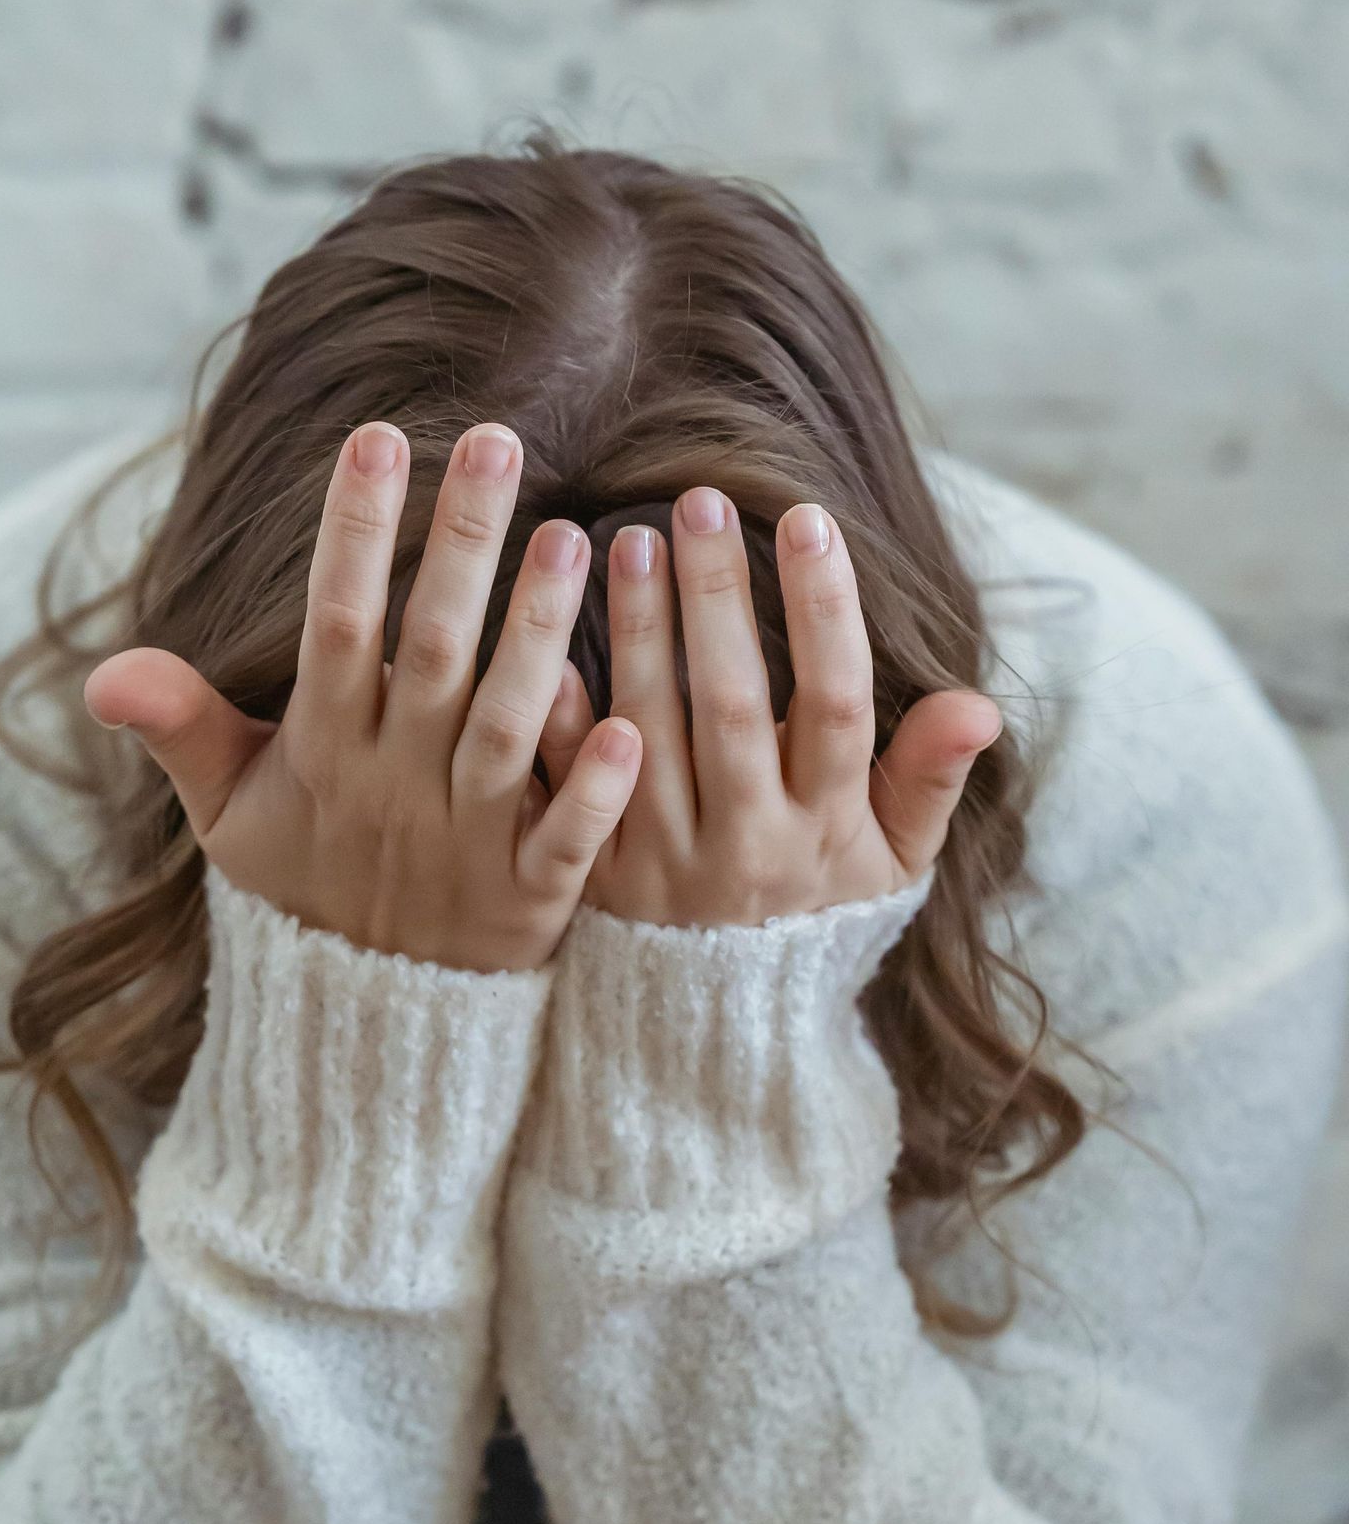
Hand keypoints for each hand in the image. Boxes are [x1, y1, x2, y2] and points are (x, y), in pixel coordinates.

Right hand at [81, 422, 645, 973]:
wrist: (366, 1022)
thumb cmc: (304, 883)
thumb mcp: (228, 813)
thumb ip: (180, 730)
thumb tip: (99, 673)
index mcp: (326, 751)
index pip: (335, 626)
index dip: (352, 537)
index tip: (376, 439)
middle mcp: (397, 786)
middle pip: (432, 653)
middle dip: (461, 546)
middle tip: (499, 438)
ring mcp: (467, 842)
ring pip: (505, 728)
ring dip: (535, 639)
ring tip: (568, 539)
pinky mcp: (529, 899)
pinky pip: (563, 841)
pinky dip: (588, 792)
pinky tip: (623, 724)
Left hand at [535, 491, 999, 928]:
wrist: (724, 1021)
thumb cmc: (818, 907)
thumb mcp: (893, 859)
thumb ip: (929, 778)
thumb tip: (979, 705)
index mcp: (826, 828)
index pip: (834, 703)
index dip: (825, 611)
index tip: (810, 517)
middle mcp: (745, 844)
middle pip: (731, 705)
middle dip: (716, 598)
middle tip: (699, 501)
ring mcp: (665, 863)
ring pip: (648, 732)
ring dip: (637, 634)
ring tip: (630, 542)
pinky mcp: (596, 877)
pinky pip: (571, 791)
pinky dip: (560, 722)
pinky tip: (545, 644)